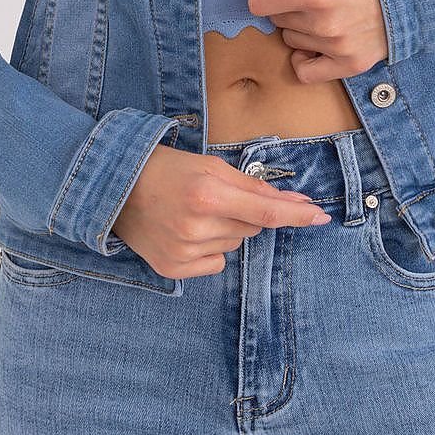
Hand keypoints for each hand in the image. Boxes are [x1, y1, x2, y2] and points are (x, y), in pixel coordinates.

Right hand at [111, 144, 333, 278]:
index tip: (321, 216)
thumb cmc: (164, 170)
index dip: (297, 214)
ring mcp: (185, 252)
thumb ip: (250, 185)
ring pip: (234, 245)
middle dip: (244, 213)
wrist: (113, 189)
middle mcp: (198, 227)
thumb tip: (290, 200)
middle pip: (252, 227)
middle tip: (215, 198)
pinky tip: (186, 232)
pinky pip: (215, 264)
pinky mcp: (174, 269)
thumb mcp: (208, 165)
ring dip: (225, 230)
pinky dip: (209, 249)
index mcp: (208, 194)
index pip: (266, 210)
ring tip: (193, 212)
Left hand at [228, 0, 388, 81]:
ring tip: (329, 12)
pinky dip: (307, 57)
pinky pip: (305, 71)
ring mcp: (337, 48)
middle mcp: (324, 24)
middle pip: (275, 20)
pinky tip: (322, 40)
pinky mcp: (349, 65)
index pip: (258, 2)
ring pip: (290, 41)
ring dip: (300, 27)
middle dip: (287, 6)